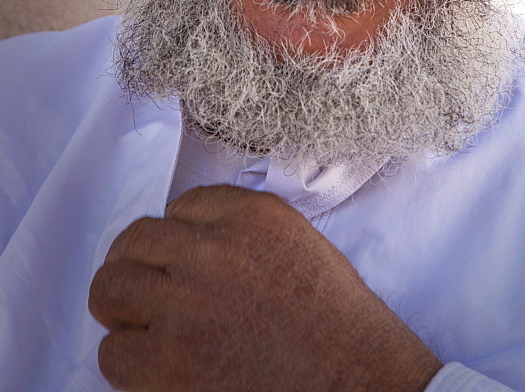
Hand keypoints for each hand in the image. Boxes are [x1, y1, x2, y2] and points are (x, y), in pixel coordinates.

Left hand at [89, 185, 441, 391]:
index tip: (181, 258)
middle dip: (135, 263)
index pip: (181, 205)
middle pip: (136, 239)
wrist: (357, 379)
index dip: (176, 235)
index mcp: (252, 215)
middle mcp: (215, 250)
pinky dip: (126, 361)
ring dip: (120, 306)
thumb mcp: (297, 241)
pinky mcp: (170, 361)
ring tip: (137, 324)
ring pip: (111, 287)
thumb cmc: (336, 320)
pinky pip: (114, 352)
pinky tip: (153, 366)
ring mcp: (188, 303)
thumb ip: (244, 228)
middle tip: (144, 289)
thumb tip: (190, 237)